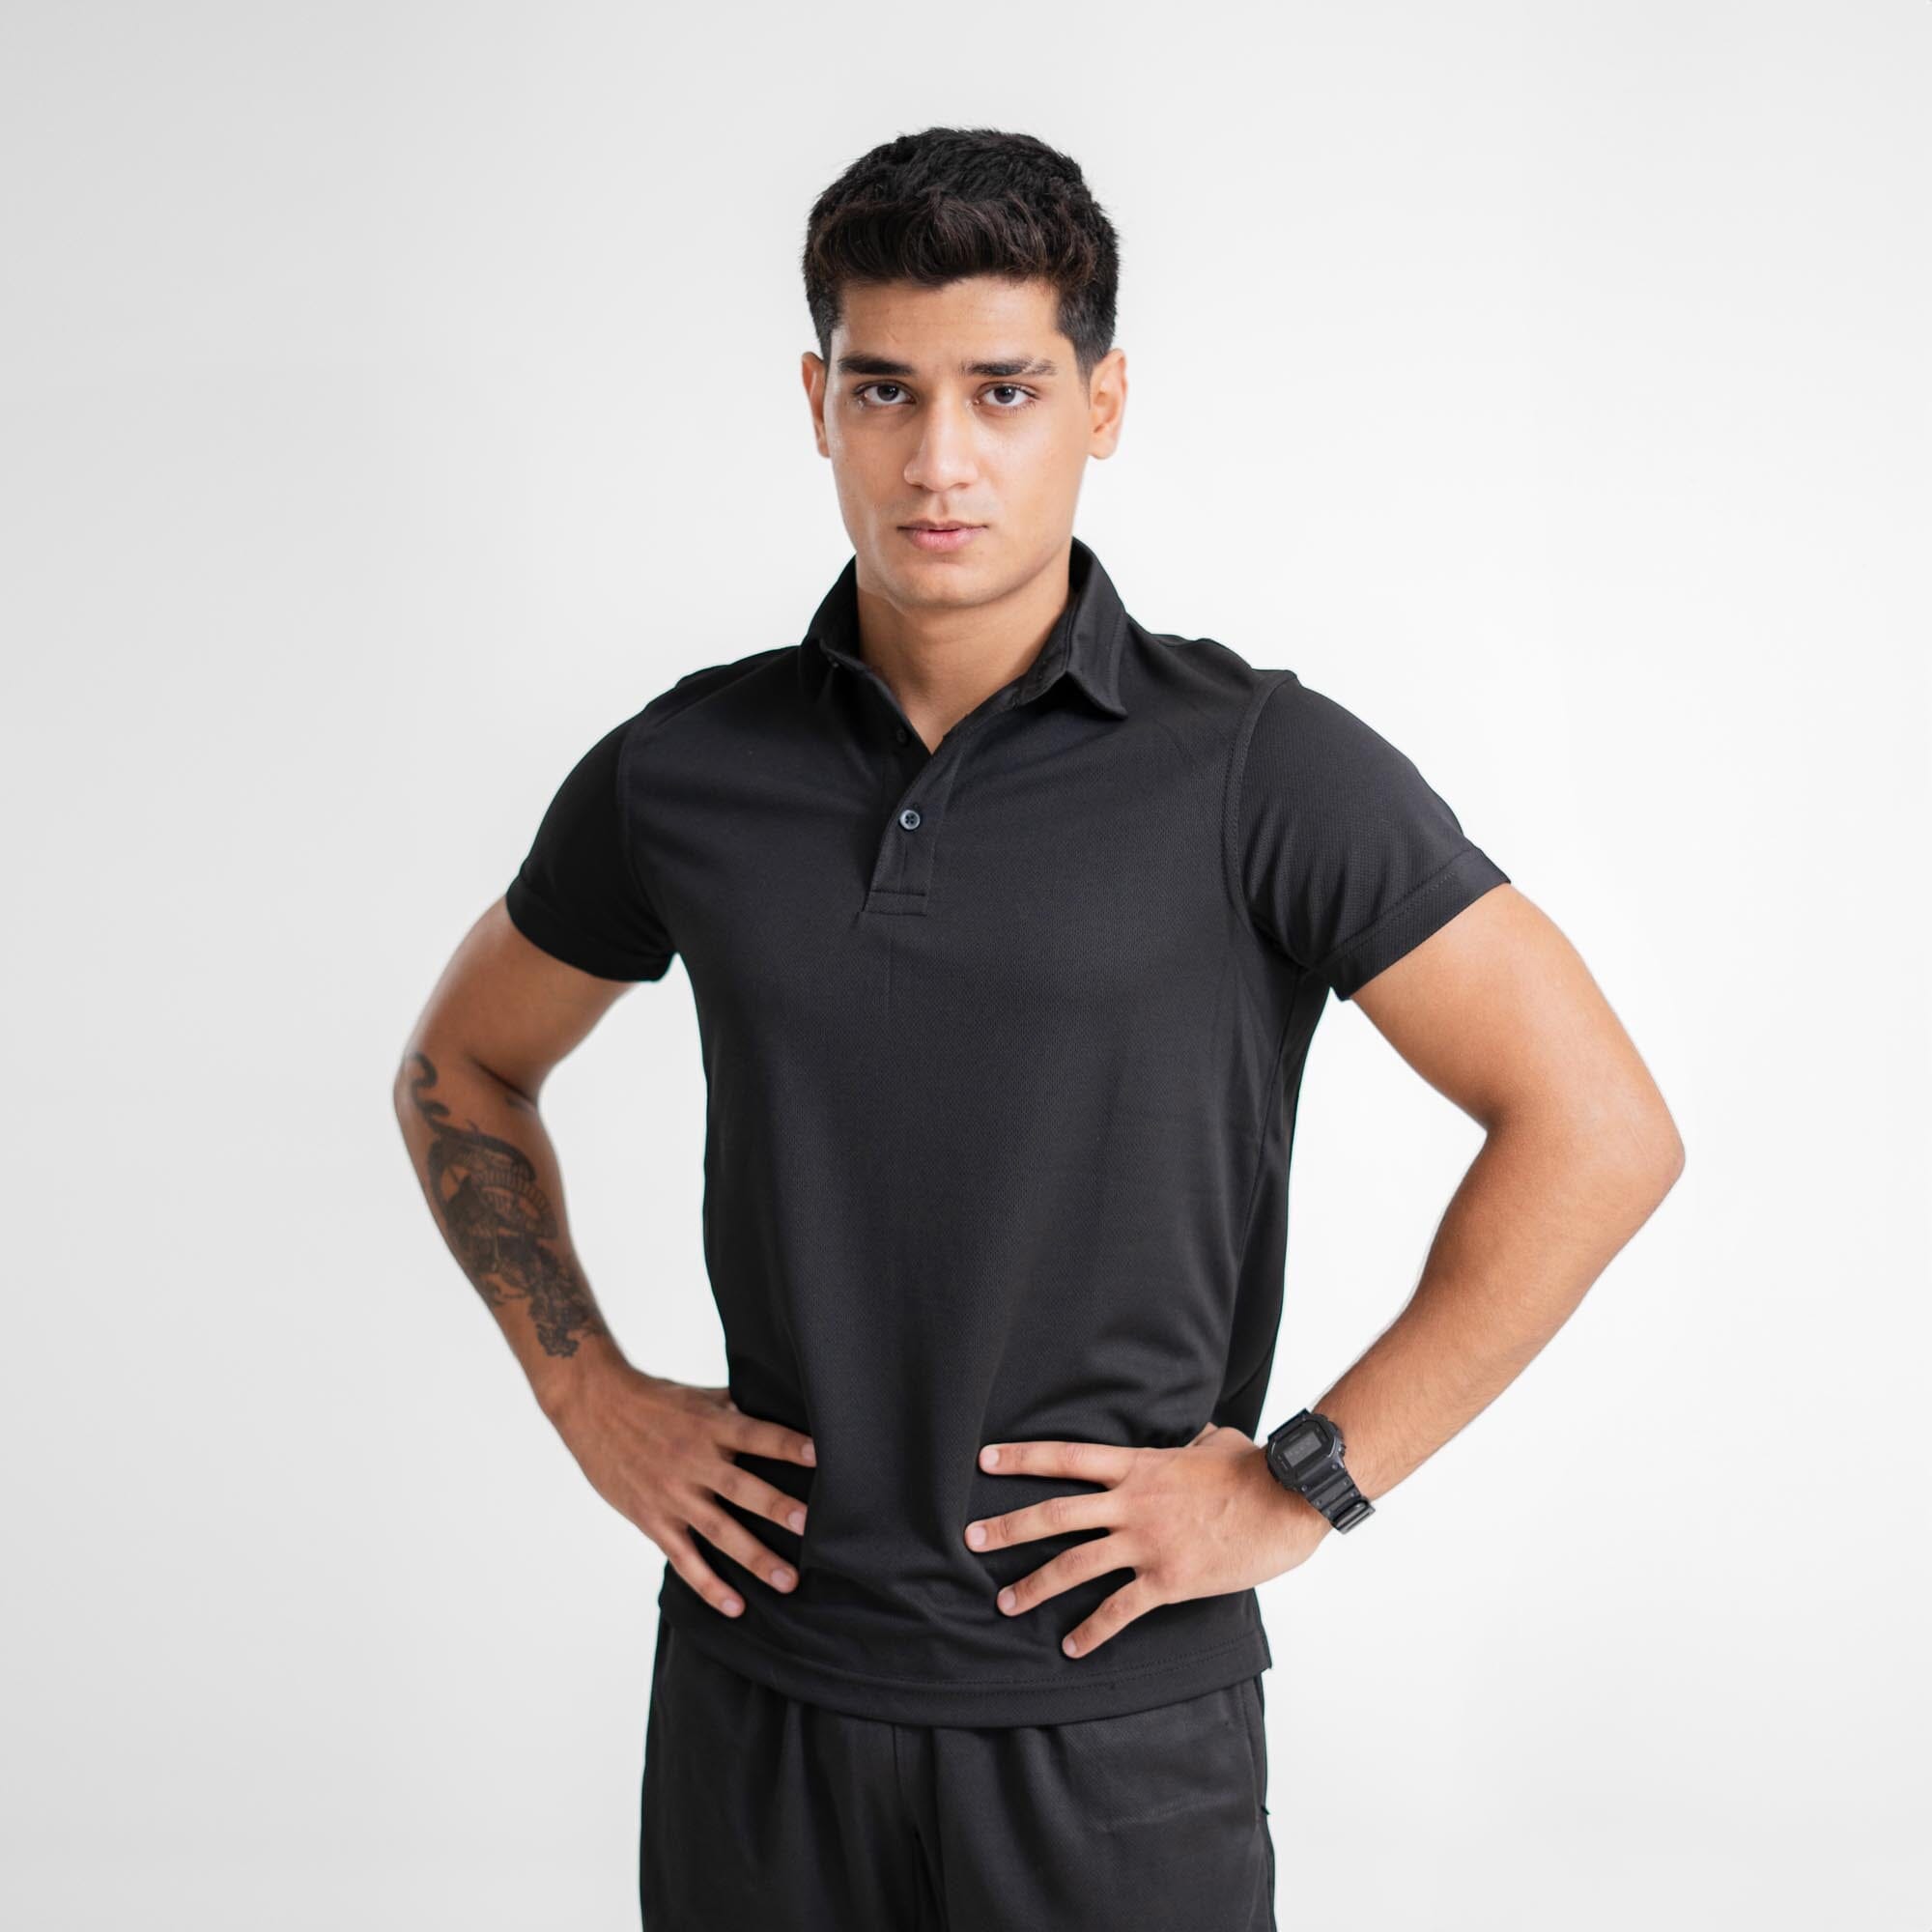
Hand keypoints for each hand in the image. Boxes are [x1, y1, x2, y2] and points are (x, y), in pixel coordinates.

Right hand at [546, 1356, 816, 1619]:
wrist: (595, 1408)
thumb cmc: (655, 1400)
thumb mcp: (698, 1397)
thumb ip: (735, 1409)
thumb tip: (778, 1408)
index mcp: (710, 1426)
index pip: (756, 1435)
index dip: (787, 1445)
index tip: (820, 1456)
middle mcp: (694, 1462)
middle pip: (741, 1488)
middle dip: (776, 1507)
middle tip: (810, 1527)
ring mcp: (673, 1495)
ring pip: (719, 1531)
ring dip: (755, 1557)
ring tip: (787, 1581)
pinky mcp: (653, 1520)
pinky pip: (684, 1559)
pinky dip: (708, 1584)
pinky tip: (734, 1606)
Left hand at [964, 1421, 1329, 1658]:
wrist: (1285, 1500)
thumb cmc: (1252, 1469)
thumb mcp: (1211, 1441)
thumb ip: (1185, 1443)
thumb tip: (1189, 1436)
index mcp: (1138, 1466)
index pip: (1065, 1457)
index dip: (1021, 1457)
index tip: (984, 1460)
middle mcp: (1132, 1503)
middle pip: (1055, 1514)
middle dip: (1008, 1527)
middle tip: (970, 1540)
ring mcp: (1147, 1543)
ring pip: (1075, 1565)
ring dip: (1034, 1586)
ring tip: (1004, 1603)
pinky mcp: (1168, 1580)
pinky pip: (1119, 1610)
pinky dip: (1092, 1631)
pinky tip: (1072, 1646)